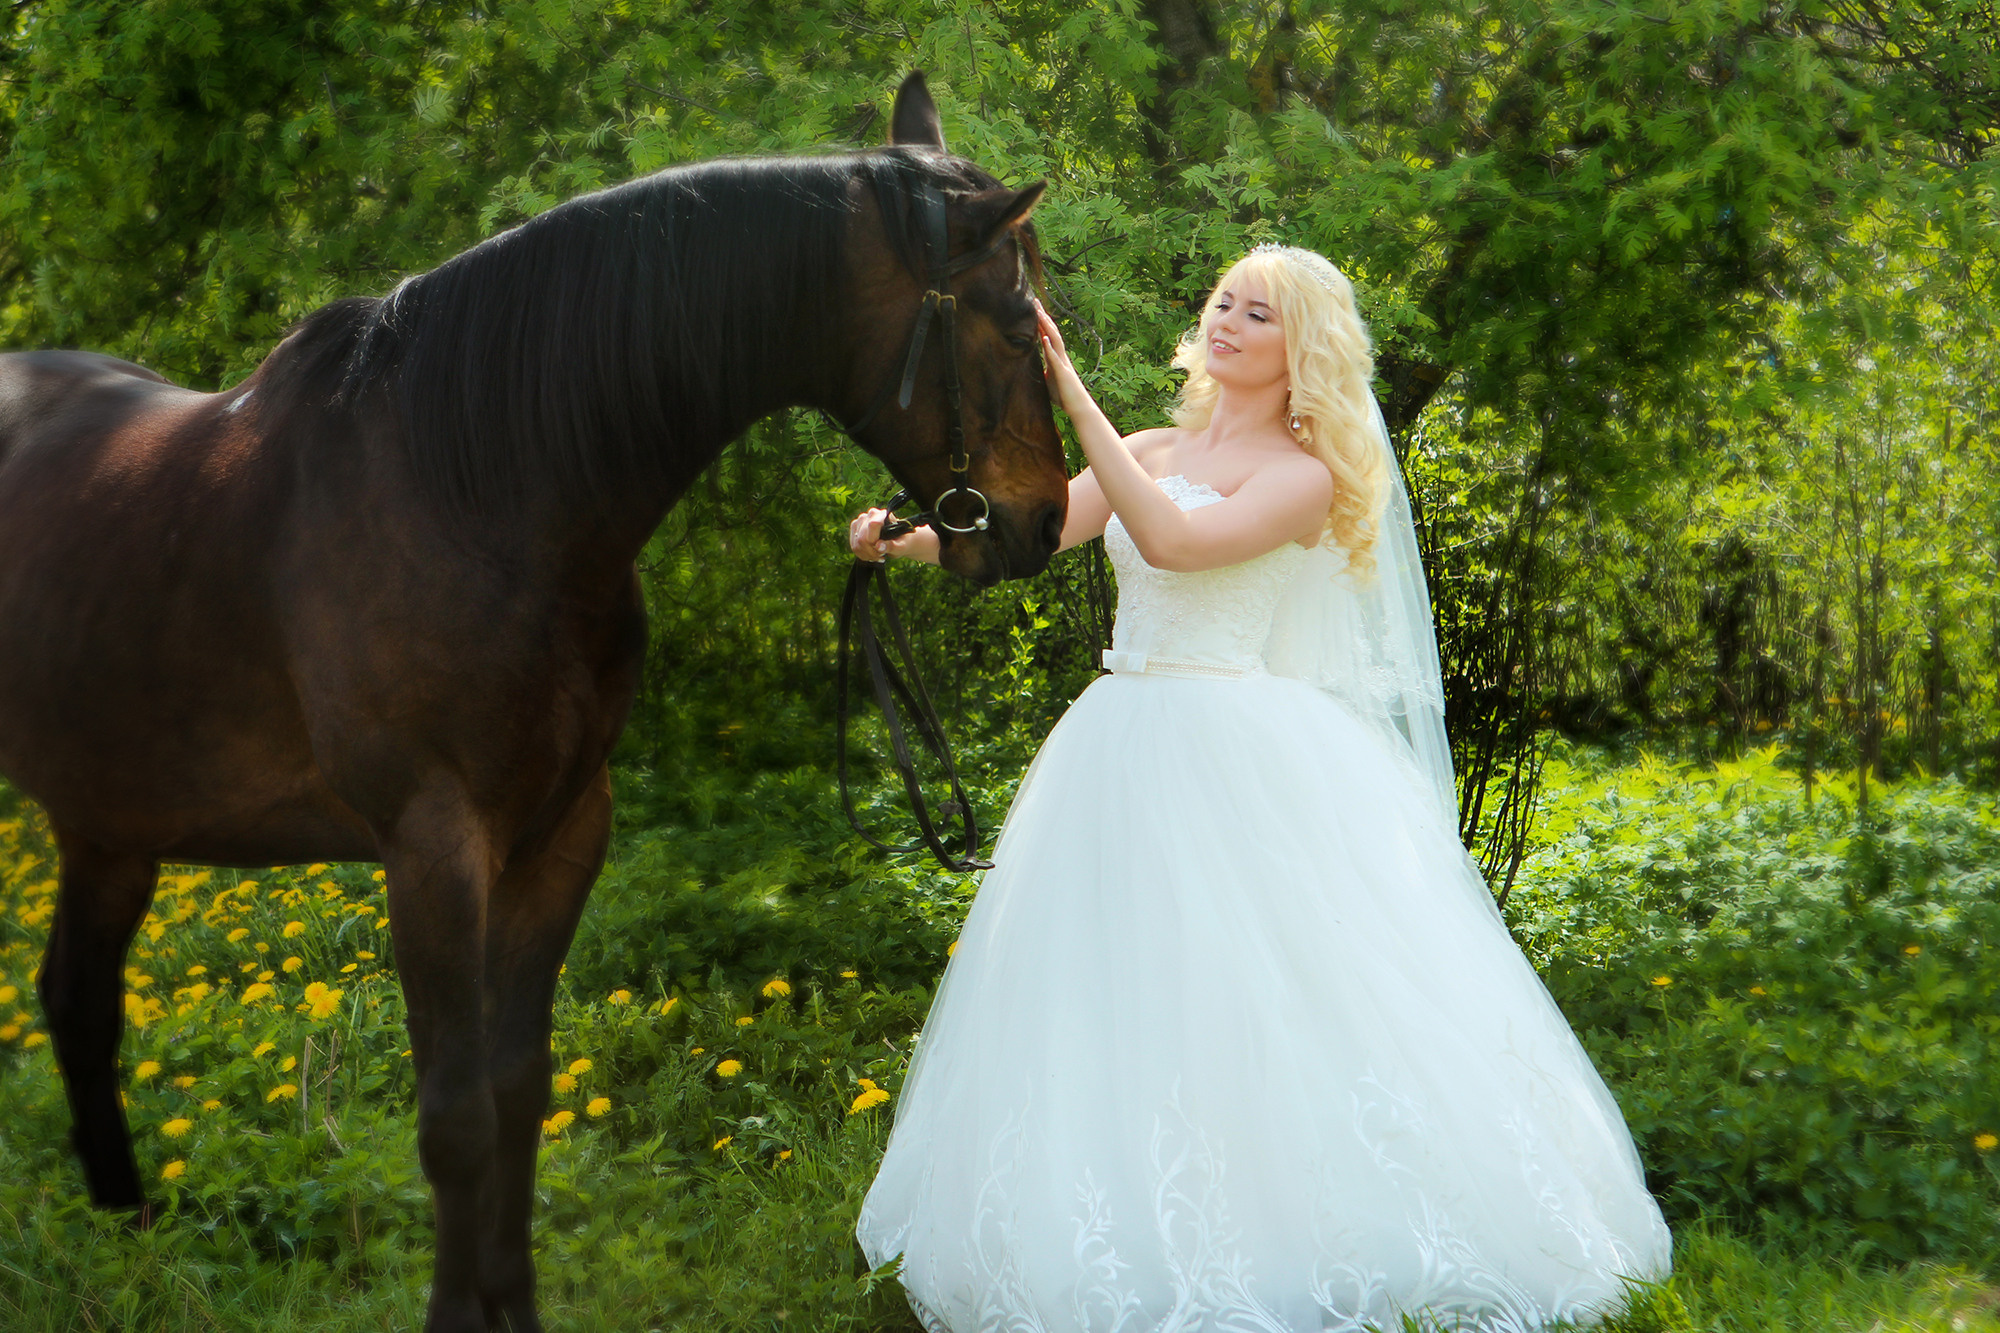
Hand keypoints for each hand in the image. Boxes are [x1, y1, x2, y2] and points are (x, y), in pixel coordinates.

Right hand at [847, 507, 936, 563]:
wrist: (897, 541)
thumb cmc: (900, 542)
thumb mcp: (901, 547)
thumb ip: (892, 546)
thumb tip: (878, 546)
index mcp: (884, 515)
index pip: (873, 525)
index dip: (874, 540)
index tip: (882, 549)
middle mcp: (870, 514)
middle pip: (863, 537)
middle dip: (871, 551)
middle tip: (881, 555)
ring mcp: (860, 520)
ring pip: (857, 542)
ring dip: (866, 554)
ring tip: (877, 556)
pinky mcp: (855, 528)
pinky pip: (853, 545)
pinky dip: (862, 554)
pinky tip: (870, 555)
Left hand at [1034, 299, 1086, 417]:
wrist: (1079, 407)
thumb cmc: (1064, 396)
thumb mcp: (1049, 381)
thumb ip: (1043, 371)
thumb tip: (1032, 369)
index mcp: (1056, 358)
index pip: (1047, 335)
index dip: (1041, 322)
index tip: (1034, 309)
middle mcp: (1060, 356)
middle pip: (1051, 332)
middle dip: (1043, 317)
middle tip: (1035, 301)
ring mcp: (1062, 363)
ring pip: (1055, 340)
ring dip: (1047, 326)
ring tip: (1039, 313)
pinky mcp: (1063, 373)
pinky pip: (1055, 358)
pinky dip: (1049, 347)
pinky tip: (1044, 338)